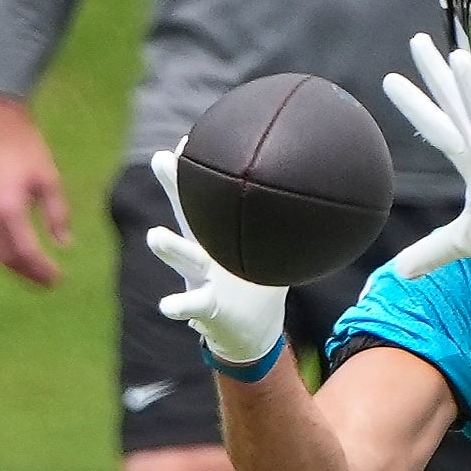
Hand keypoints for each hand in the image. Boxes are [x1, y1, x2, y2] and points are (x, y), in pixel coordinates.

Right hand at [0, 90, 72, 286]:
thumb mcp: (49, 180)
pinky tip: (6, 251)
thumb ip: (57, 215)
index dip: (42, 271)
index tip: (58, 279)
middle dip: (27, 273)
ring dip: (10, 264)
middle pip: (5, 257)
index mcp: (7, 210)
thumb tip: (65, 244)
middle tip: (46, 282)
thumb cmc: (25, 145)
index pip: (26, 254)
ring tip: (29, 271)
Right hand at [143, 150, 286, 365]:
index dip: (194, 169)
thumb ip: (282, 224)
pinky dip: (178, 305)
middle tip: (160, 159)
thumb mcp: (268, 250)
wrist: (248, 329)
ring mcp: (201, 277)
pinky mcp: (206, 307)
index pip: (203, 195)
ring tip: (156, 236)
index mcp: (216, 233)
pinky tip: (167, 305)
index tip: (187, 140)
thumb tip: (314, 191)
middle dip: (174, 187)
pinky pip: (190, 304)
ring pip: (184, 257)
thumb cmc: (254, 281)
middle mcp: (202, 249)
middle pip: (186, 213)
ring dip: (170, 247)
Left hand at [381, 34, 470, 278]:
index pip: (437, 128)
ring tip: (452, 54)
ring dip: (466, 87)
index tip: (391, 78)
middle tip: (416, 41)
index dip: (415, 104)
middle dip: (434, 76)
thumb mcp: (468, 242)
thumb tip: (400, 273)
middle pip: (453, 108)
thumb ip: (433, 251)